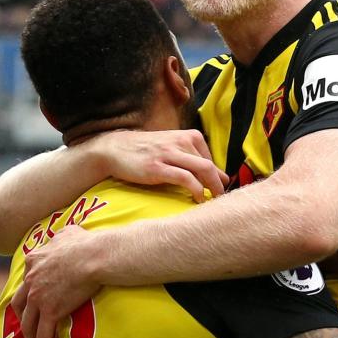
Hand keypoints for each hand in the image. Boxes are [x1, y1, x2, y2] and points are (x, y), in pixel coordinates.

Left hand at [10, 225, 105, 337]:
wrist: (95, 256)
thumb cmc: (87, 243)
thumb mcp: (68, 233)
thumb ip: (60, 236)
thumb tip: (65, 235)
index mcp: (33, 261)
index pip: (25, 280)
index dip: (29, 293)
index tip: (37, 302)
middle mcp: (31, 280)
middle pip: (18, 304)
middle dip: (23, 318)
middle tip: (32, 326)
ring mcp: (38, 297)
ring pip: (28, 324)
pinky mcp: (51, 311)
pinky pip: (43, 334)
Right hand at [95, 129, 227, 202]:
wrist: (115, 149)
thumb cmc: (147, 151)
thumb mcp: (172, 148)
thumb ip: (194, 159)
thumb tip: (221, 176)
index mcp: (188, 136)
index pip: (211, 159)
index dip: (217, 176)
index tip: (217, 190)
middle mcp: (180, 142)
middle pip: (209, 166)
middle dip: (219, 184)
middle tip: (222, 199)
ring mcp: (168, 154)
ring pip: (201, 170)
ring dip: (211, 188)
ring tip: (213, 201)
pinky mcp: (157, 168)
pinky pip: (184, 178)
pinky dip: (196, 190)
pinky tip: (198, 198)